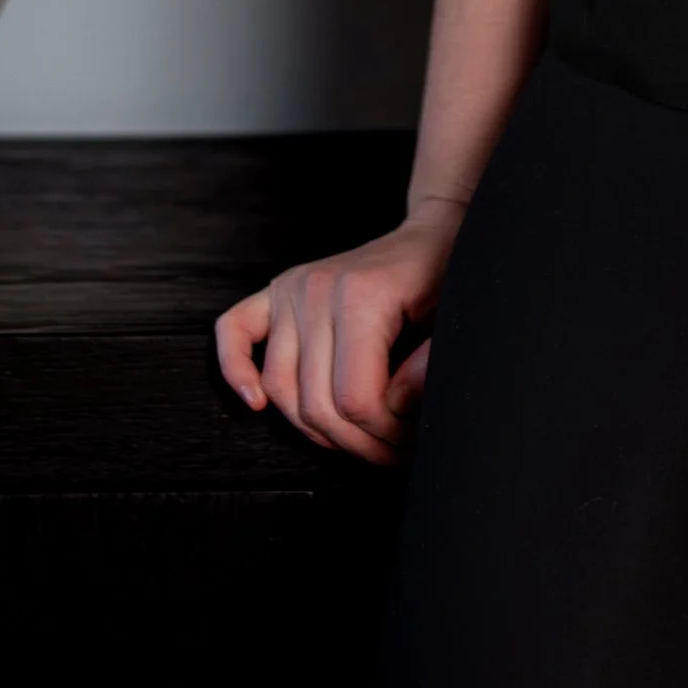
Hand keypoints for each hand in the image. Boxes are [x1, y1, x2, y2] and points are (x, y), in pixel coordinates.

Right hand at [212, 203, 462, 465]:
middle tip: (391, 450)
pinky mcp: (276, 291)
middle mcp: (316, 290)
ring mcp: (291, 289)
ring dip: (315, 429)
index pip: (354, 400)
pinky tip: (255, 403)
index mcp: (362, 296)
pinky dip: (234, 369)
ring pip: (280, 388)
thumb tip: (397, 403)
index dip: (384, 432)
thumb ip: (431, 366)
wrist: (429, 238)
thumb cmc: (444, 279)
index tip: (411, 433)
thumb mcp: (455, 322)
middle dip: (357, 442)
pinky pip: (233, 331)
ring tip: (358, 437)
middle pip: (315, 404)